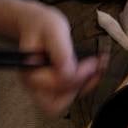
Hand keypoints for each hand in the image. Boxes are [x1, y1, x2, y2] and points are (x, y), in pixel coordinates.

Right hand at [11, 0, 108, 115]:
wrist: (33, 22)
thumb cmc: (41, 24)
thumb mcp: (54, 29)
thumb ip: (61, 52)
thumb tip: (71, 72)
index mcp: (31, 71)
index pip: (58, 83)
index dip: (79, 74)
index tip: (93, 61)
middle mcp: (33, 84)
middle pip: (54, 105)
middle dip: (77, 90)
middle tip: (93, 72)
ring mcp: (40, 87)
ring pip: (61, 104)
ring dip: (82, 89)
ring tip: (96, 72)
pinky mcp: (50, 86)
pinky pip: (66, 95)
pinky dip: (81, 86)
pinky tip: (91, 71)